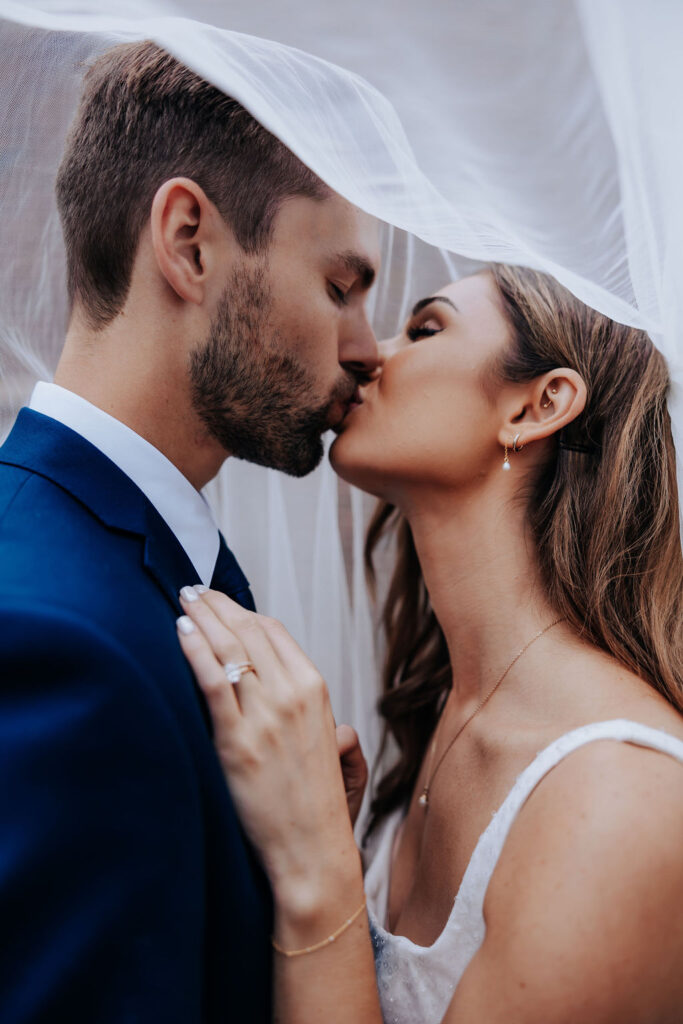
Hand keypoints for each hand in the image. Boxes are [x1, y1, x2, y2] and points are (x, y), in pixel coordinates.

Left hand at [177, 588, 361, 914]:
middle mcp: (292, 694)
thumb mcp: (332, 745)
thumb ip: (322, 714)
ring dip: (201, 616)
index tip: (220, 603)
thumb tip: (321, 709)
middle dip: (217, 604)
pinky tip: (180, 632)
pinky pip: (212, 681)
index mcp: (315, 689)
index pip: (273, 631)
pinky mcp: (237, 740)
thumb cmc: (316, 801)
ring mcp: (265, 716)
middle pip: (248, 631)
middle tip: (193, 590)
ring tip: (182, 601)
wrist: (311, 850)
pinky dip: (194, 649)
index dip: (242, 611)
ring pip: (229, 647)